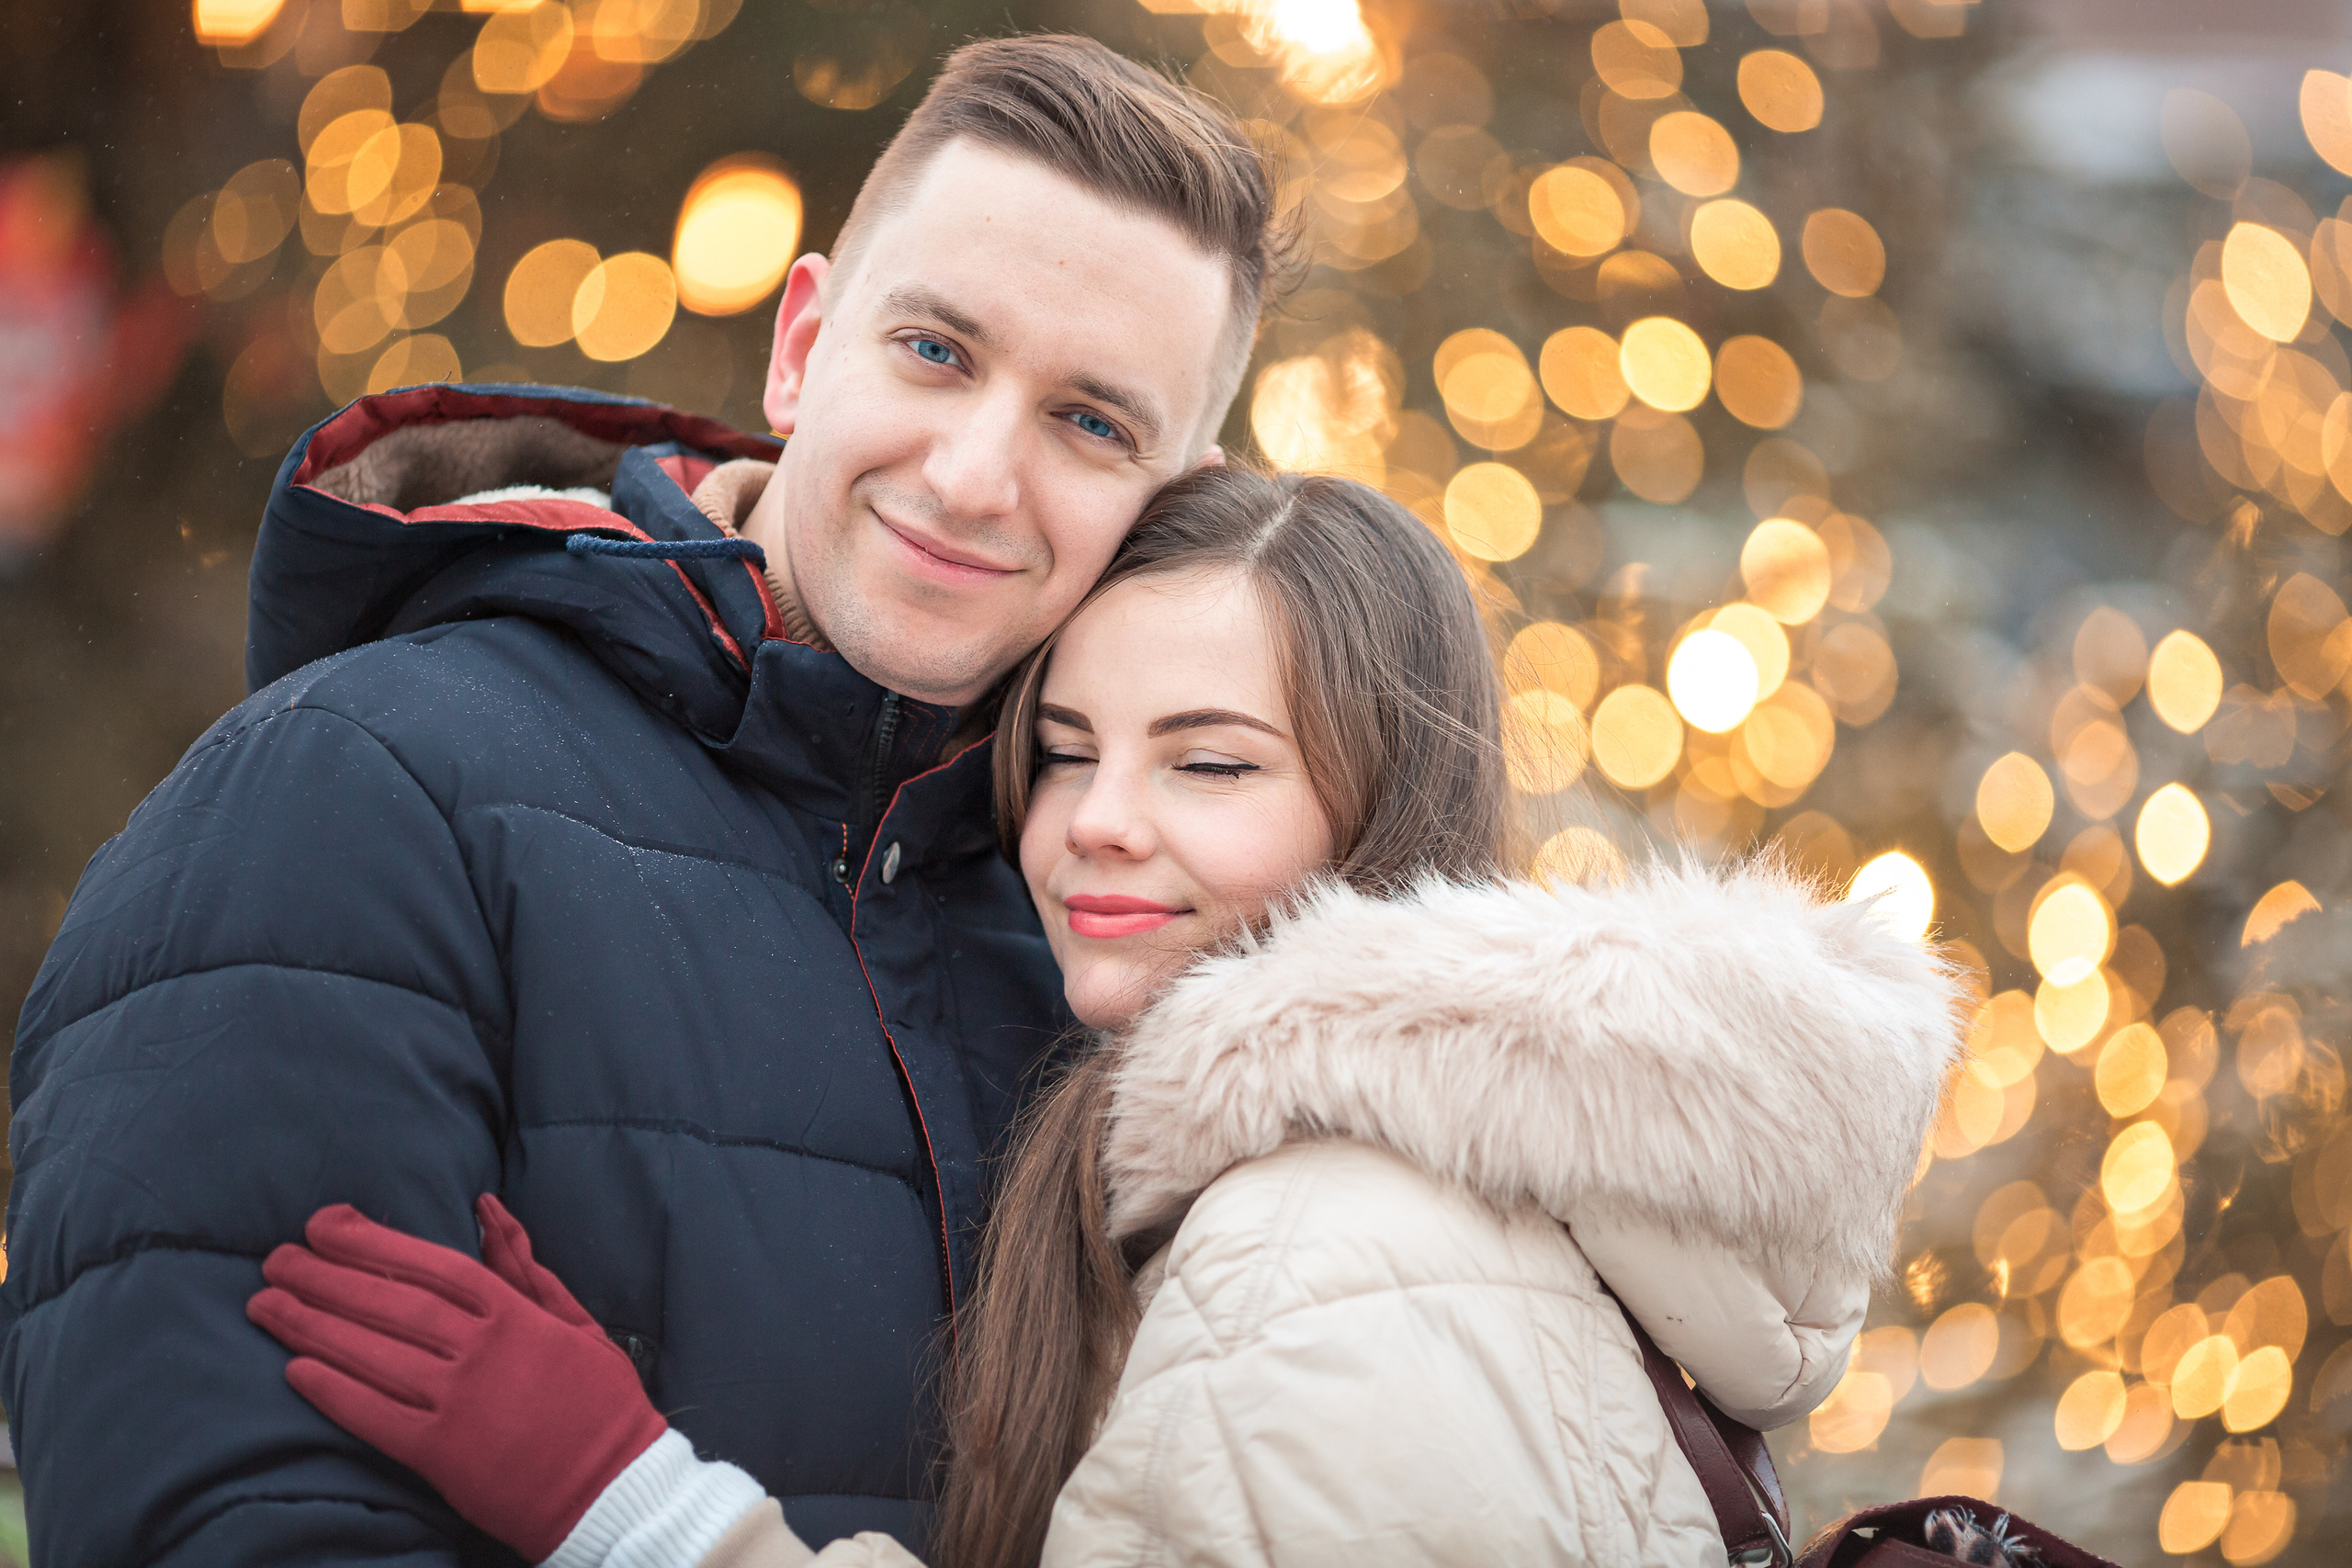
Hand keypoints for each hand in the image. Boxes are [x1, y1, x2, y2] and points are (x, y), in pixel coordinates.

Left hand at [248, 1196, 668, 1561]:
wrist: (612, 1488)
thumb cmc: (597, 1400)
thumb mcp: (574, 1319)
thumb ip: (524, 1265)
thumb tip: (486, 1209)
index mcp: (514, 1314)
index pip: (428, 1265)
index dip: (371, 1242)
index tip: (324, 1225)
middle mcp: (480, 1351)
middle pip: (388, 1304)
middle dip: (324, 1276)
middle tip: (276, 1259)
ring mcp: (458, 1403)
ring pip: (371, 1354)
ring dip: (311, 1327)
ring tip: (267, 1304)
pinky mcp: (440, 1454)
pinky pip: (373, 1416)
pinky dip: (332, 1392)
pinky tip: (296, 1369)